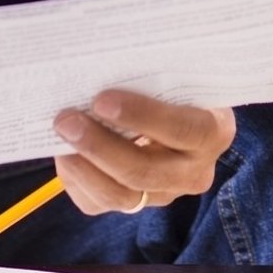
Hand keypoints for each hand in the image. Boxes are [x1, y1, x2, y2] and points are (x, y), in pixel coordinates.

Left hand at [52, 90, 236, 214]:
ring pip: (120, 196)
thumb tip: (104, 64)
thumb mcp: (178, 78)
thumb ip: (153, 76)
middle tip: (67, 120)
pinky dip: (77, 180)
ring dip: (84, 167)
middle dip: (99, 146)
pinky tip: (65, 155)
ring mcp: (165, 194)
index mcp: (213, 132)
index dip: (141, 116)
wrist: (182, 120)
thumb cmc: (176, 88)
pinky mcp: (136, 207)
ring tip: (59, 138)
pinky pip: (99, 204)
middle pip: (144, 171)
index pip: (181, 129)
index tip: (102, 100)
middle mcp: (195, 172)